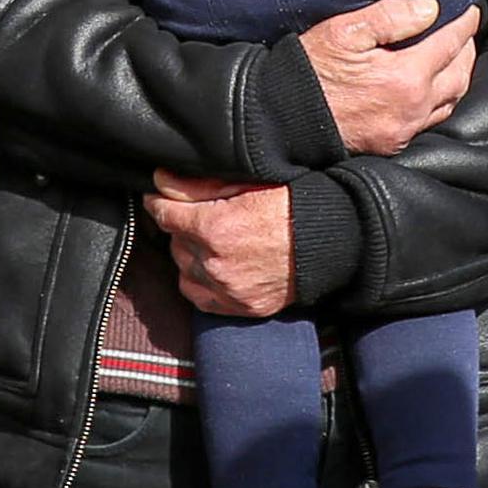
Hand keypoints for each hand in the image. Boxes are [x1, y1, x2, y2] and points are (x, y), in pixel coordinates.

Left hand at [147, 170, 296, 316]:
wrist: (327, 240)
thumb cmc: (292, 204)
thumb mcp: (245, 183)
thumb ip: (196, 184)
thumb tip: (159, 180)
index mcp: (215, 227)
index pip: (164, 214)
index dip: (159, 202)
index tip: (160, 198)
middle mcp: (216, 263)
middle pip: (174, 241)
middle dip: (182, 227)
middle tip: (203, 216)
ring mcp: (228, 289)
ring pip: (184, 269)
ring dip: (191, 254)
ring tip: (212, 240)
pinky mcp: (240, 307)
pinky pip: (200, 297)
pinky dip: (201, 282)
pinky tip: (214, 266)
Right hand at [300, 0, 475, 157]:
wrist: (283, 118)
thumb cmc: (310, 71)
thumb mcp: (345, 31)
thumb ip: (390, 16)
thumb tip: (430, 8)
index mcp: (405, 77)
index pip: (450, 44)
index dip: (464, 24)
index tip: (470, 10)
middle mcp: (412, 108)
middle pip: (459, 76)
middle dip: (467, 50)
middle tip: (465, 31)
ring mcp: (404, 130)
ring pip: (450, 101)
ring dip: (458, 76)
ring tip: (454, 57)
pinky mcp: (393, 143)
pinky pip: (431, 121)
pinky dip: (441, 100)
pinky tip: (433, 89)